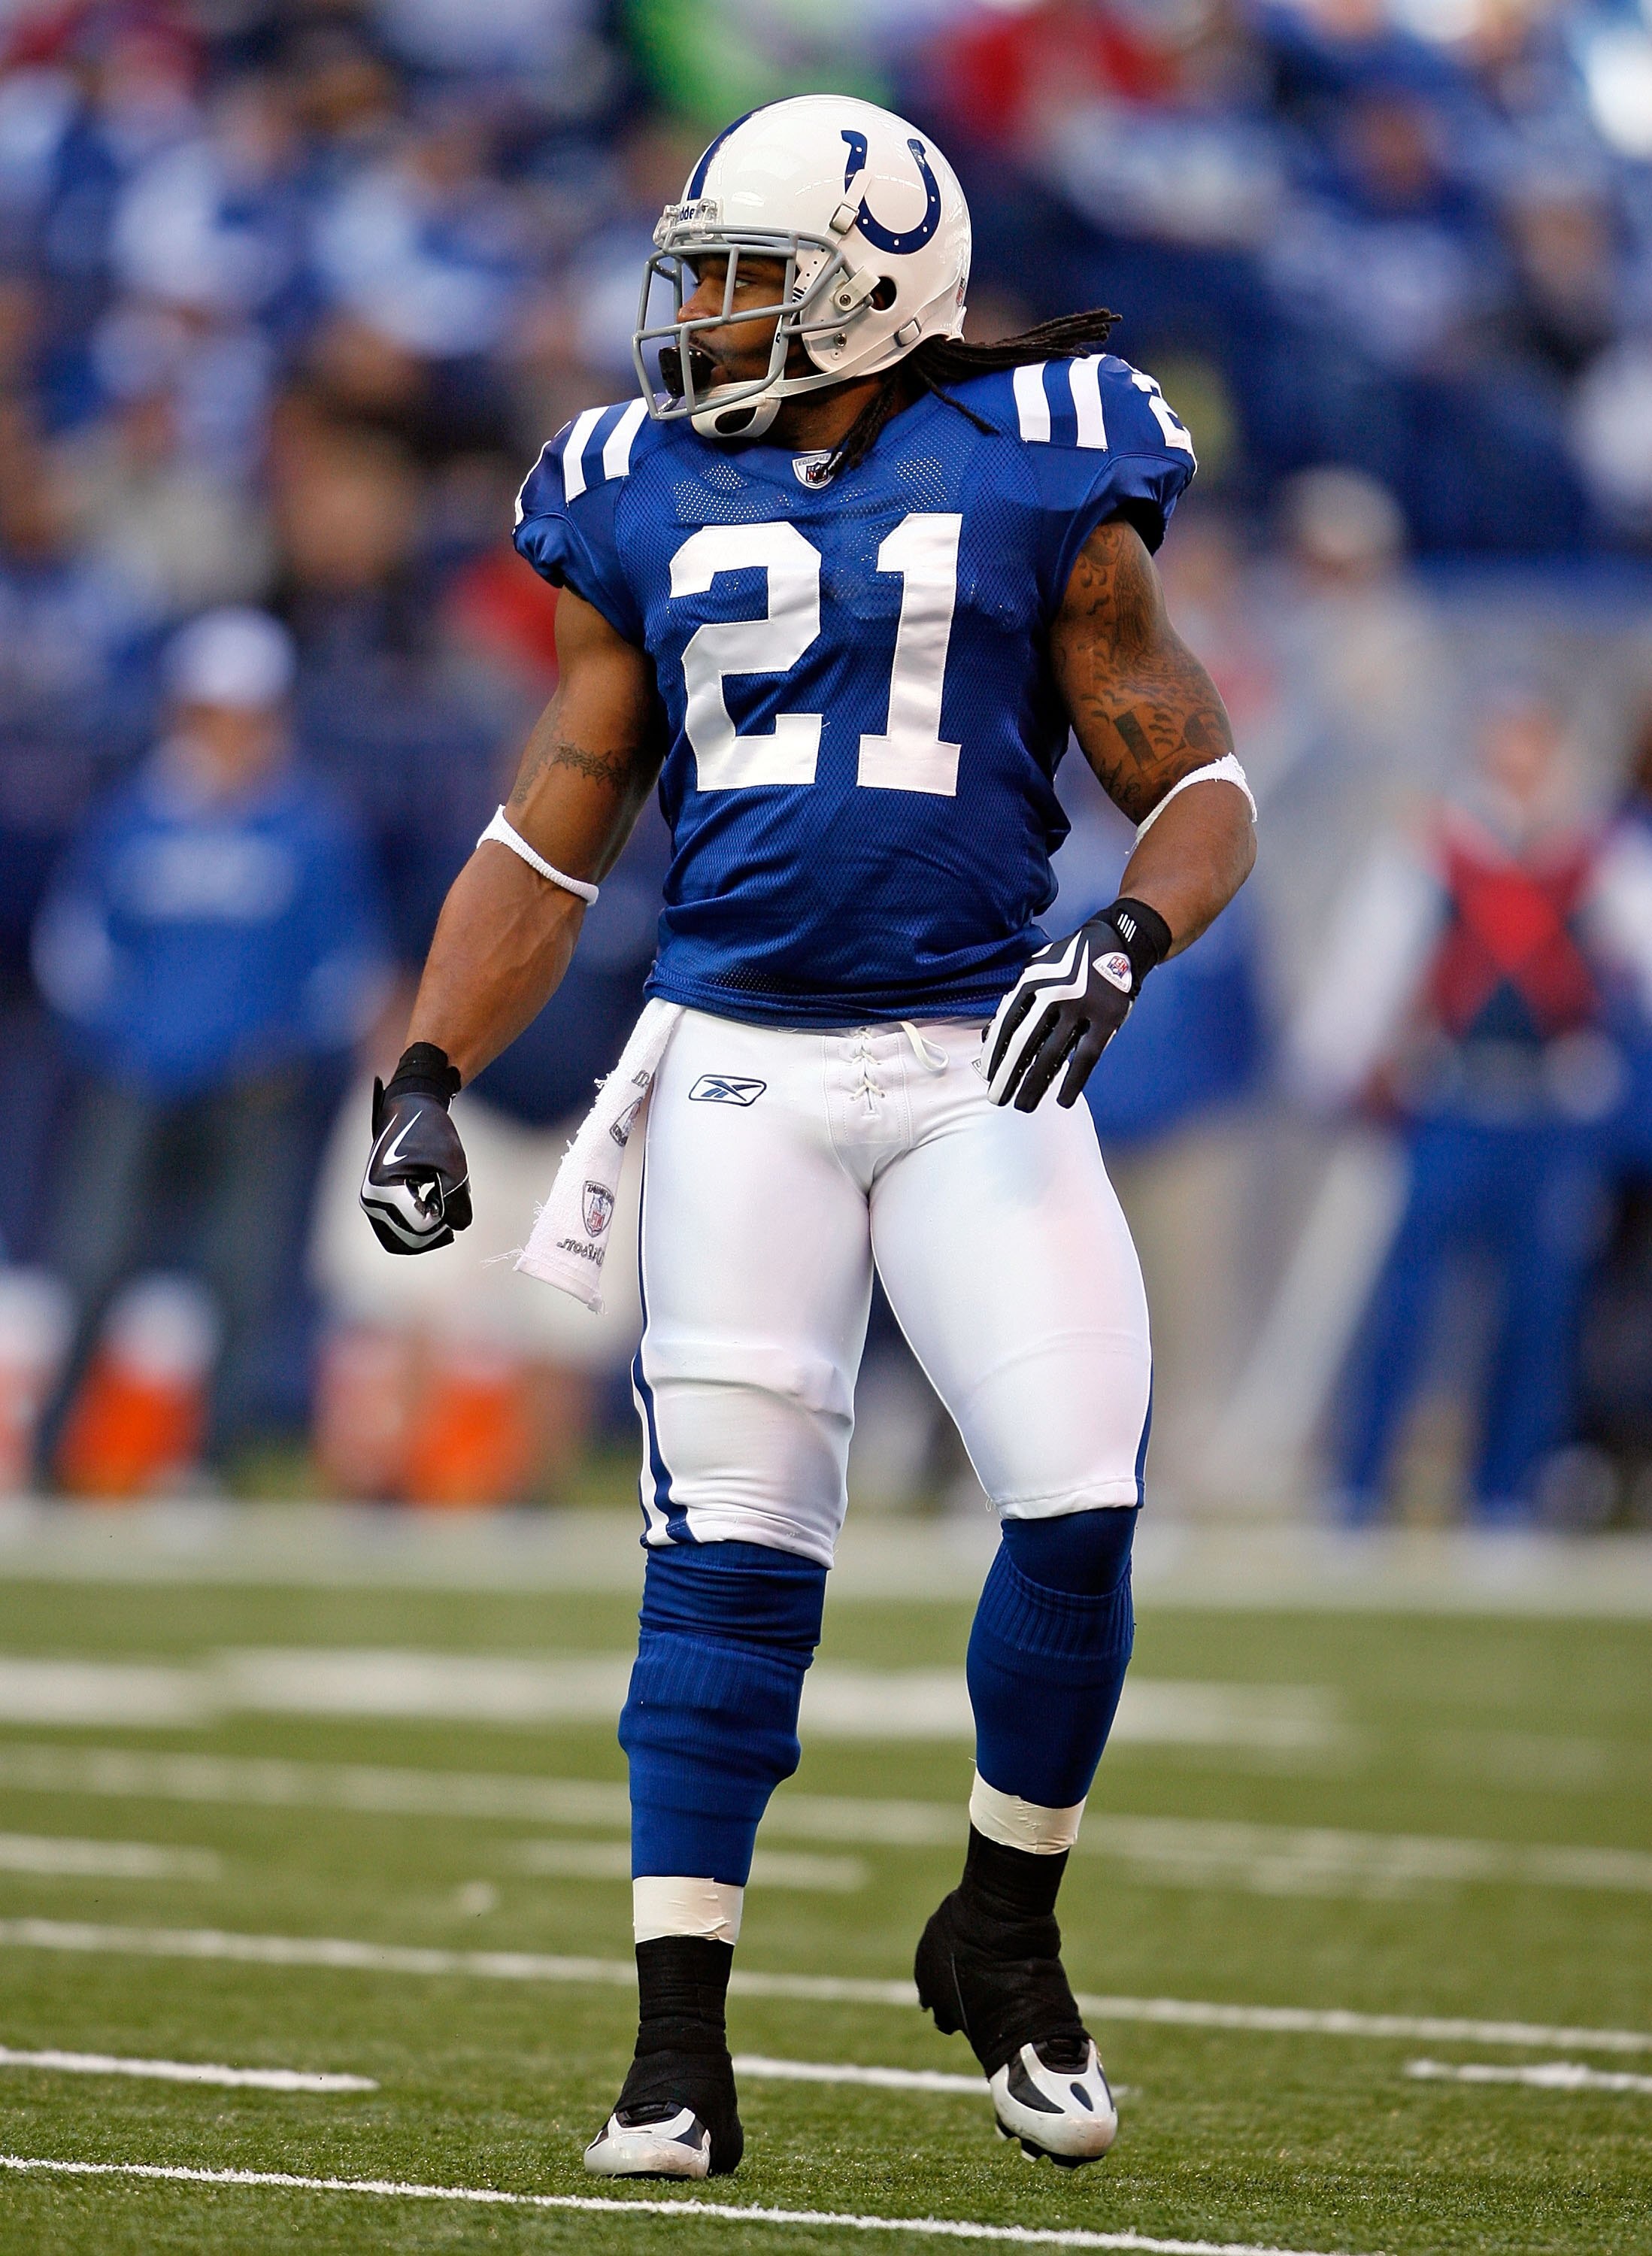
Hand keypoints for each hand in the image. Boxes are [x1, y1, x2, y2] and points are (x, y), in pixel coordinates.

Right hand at [360, 1075, 471, 1254]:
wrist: (409, 1108)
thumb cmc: (431, 1131)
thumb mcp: (454, 1164)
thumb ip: (457, 1200)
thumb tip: (458, 1228)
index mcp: (383, 1190)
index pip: (420, 1228)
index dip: (444, 1216)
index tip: (447, 1189)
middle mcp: (371, 1201)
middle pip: (410, 1240)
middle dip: (436, 1227)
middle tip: (445, 1196)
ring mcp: (371, 1205)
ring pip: (403, 1240)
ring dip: (427, 1228)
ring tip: (437, 1199)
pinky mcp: (377, 1205)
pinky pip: (398, 1231)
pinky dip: (418, 1225)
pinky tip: (430, 1201)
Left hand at [985, 899, 1168, 1112]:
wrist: (1117, 944)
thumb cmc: (1068, 964)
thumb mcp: (1036, 970)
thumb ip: (1014, 1001)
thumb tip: (988, 1039)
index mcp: (1032, 981)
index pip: (1006, 1024)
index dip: (995, 1053)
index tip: (987, 1076)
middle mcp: (1054, 994)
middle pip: (1025, 1044)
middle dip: (1008, 1075)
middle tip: (997, 1099)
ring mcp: (1082, 1007)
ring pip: (1052, 1056)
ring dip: (1034, 1085)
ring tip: (1023, 1106)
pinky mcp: (1107, 1019)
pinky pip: (1086, 1058)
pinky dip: (1074, 1082)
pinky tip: (1063, 1101)